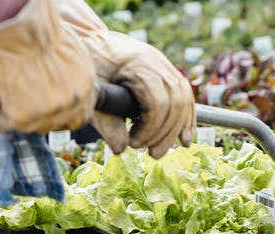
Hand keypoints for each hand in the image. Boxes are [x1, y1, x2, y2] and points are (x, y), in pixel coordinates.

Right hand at [0, 0, 97, 133]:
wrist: (20, 30)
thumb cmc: (42, 31)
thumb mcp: (72, 54)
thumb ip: (74, 78)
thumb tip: (65, 86)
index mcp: (86, 89)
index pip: (80, 117)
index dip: (64, 115)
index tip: (52, 110)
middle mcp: (69, 105)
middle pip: (55, 125)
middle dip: (42, 116)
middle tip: (28, 102)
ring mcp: (46, 114)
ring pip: (30, 127)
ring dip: (21, 115)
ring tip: (11, 96)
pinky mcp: (19, 117)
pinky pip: (4, 123)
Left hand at [54, 0, 194, 157]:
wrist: (90, 38)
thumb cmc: (88, 63)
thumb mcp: (92, 93)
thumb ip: (105, 121)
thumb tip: (121, 149)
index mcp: (138, 64)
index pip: (158, 103)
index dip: (150, 129)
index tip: (134, 144)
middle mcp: (157, 62)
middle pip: (176, 103)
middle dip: (165, 134)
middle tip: (151, 154)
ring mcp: (164, 64)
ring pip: (184, 99)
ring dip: (178, 129)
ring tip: (161, 151)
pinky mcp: (166, 69)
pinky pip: (185, 94)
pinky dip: (186, 118)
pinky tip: (185, 138)